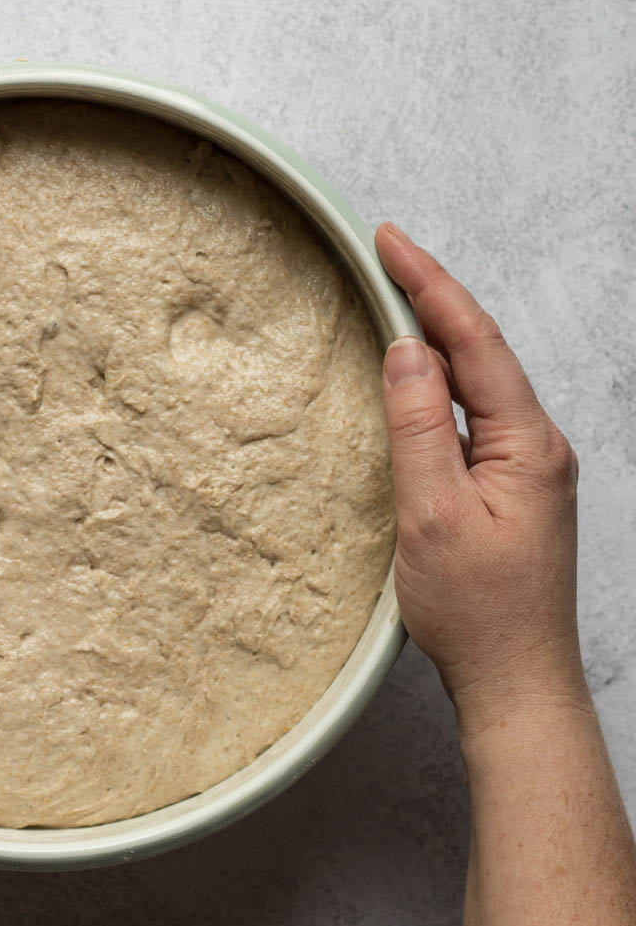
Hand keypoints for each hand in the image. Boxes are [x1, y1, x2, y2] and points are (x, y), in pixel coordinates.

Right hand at [374, 222, 586, 727]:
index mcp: (529, 444)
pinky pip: (477, 417)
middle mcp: (540, 447)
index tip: (390, 240)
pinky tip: (416, 380)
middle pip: (483, 351)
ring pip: (480, 383)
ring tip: (395, 296)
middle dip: (434, 297)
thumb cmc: (478, 614)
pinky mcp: (514, 492)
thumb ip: (419, 427)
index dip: (430, 285)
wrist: (517, 684)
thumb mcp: (433, 515)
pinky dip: (442, 385)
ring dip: (438, 338)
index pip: (474, 342)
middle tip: (386, 252)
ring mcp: (530, 470)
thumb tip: (406, 350)